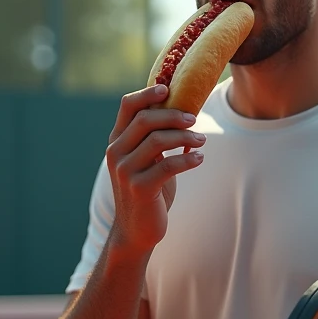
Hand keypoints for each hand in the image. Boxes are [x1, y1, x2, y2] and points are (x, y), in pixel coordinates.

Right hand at [105, 84, 204, 254]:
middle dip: (173, 116)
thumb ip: (152, 138)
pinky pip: (167, 166)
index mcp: (117, 141)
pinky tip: (200, 158)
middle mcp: (116, 152)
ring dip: (184, 137)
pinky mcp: (139, 188)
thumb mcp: (146, 160)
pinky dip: (187, 160)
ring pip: (157, 141)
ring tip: (201, 141)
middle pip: (145, 120)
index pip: (127, 106)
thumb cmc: (147, 189)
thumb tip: (179, 109)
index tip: (168, 88)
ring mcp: (125, 171)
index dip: (147, 93)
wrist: (136, 230)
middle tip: (195, 119)